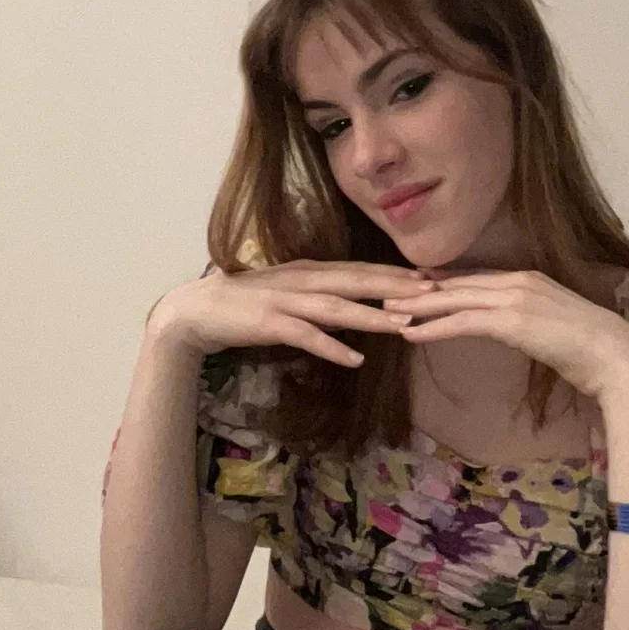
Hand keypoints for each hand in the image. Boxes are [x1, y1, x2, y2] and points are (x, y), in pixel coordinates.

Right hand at [148, 260, 435, 366]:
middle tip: (433, 291)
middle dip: (396, 286)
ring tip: (404, 323)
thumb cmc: (244, 303)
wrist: (195, 310)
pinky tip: (356, 359)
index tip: (429, 277)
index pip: (359, 270)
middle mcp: (302, 280)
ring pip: (337, 307)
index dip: (394, 273)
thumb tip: (351, 304)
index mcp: (308, 271)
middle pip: (356, 282)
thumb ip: (318, 296)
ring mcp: (286, 300)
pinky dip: (332, 346)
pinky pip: (306, 336)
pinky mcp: (270, 323)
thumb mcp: (288, 293)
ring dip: (372, 315)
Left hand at [384, 269, 628, 401]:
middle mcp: (520, 281)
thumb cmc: (596, 352)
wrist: (620, 359)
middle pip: (459, 284)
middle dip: (421, 290)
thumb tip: (522, 332)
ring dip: (418, 307)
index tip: (417, 287)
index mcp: (531, 280)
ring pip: (454, 299)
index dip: (445, 283)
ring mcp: (516, 298)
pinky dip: (433, 327)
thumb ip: (535, 323)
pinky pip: (462, 322)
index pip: (477, 278)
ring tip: (389, 312)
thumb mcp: (558, 329)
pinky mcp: (512, 321)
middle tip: (388, 294)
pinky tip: (410, 334)